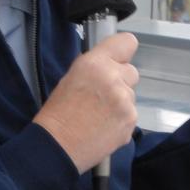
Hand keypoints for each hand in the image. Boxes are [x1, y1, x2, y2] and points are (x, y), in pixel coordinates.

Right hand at [34, 33, 138, 174]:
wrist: (57, 147)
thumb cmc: (58, 113)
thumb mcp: (72, 77)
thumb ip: (96, 67)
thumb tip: (111, 64)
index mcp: (96, 64)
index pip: (127, 42)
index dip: (123, 52)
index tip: (117, 61)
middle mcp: (114, 79)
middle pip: (132, 72)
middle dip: (120, 81)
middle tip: (101, 95)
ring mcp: (125, 102)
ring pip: (131, 96)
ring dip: (120, 103)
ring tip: (99, 116)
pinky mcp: (130, 122)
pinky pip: (131, 115)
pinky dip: (120, 121)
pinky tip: (103, 128)